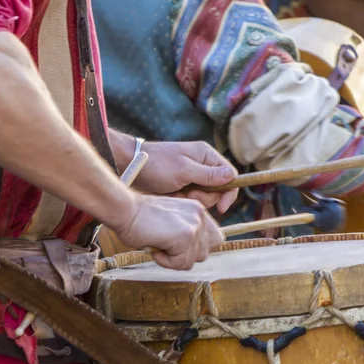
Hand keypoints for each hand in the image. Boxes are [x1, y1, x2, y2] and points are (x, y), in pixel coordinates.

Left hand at [108, 129, 238, 212]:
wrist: (131, 168)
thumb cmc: (156, 165)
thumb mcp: (184, 170)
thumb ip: (208, 175)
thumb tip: (232, 176)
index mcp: (206, 156)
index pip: (230, 175)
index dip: (228, 193)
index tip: (220, 208)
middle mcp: (202, 165)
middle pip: (218, 190)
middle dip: (204, 197)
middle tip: (188, 195)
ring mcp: (192, 177)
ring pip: (205, 197)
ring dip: (192, 200)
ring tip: (177, 195)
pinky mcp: (183, 187)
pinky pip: (192, 200)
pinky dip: (184, 201)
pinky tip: (172, 197)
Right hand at [114, 194, 223, 269]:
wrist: (124, 210)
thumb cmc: (138, 219)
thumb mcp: (170, 223)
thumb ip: (185, 234)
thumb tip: (193, 256)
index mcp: (197, 211)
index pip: (216, 239)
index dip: (198, 249)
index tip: (178, 247)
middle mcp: (200, 216)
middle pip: (205, 254)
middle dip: (184, 257)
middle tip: (164, 247)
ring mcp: (194, 225)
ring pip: (192, 261)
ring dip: (173, 260)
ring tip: (158, 245)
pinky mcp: (186, 236)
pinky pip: (181, 264)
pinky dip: (166, 262)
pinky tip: (155, 248)